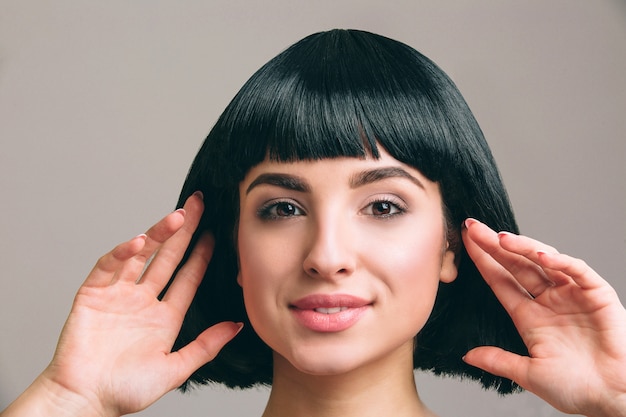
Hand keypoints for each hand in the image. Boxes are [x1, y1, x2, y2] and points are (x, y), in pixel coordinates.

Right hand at [3, 193, 241, 416]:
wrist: (83, 401)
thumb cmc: (124, 391)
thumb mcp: (175, 369)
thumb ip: (206, 346)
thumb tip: (237, 325)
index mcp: (164, 317)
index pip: (188, 277)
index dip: (201, 255)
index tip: (216, 234)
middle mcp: (143, 301)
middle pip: (167, 258)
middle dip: (183, 231)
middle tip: (198, 205)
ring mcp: (118, 295)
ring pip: (141, 255)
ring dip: (158, 235)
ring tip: (177, 217)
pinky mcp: (93, 294)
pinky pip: (109, 266)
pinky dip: (122, 253)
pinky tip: (139, 242)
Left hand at [462, 219, 625, 416]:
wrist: (615, 399)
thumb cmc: (577, 389)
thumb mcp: (529, 373)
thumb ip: (499, 361)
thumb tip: (467, 355)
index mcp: (530, 317)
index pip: (500, 281)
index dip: (483, 261)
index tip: (466, 242)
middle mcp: (549, 301)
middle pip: (516, 265)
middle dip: (495, 246)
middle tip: (474, 227)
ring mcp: (572, 295)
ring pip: (543, 261)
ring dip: (522, 247)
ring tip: (500, 238)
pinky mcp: (597, 294)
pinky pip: (576, 271)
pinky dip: (560, 261)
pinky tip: (540, 254)